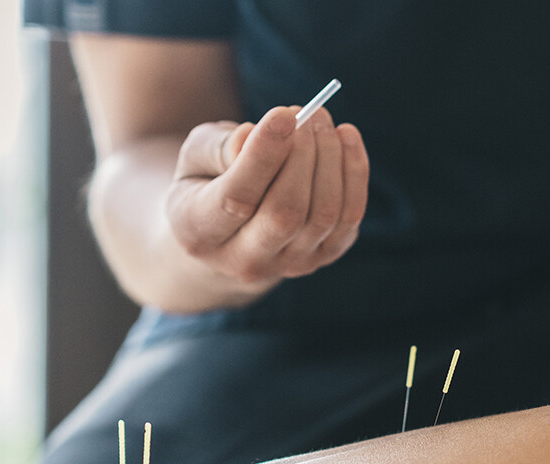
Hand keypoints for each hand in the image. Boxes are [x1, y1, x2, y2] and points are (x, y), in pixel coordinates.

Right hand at [166, 106, 369, 294]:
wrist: (230, 231)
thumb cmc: (208, 180)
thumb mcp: (195, 158)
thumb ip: (218, 148)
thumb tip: (253, 137)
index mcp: (199, 233)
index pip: (236, 199)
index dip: (263, 154)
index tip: (284, 113)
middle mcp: (244, 260)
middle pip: (285, 213)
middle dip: (302, 155)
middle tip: (306, 112)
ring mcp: (288, 264)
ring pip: (322, 214)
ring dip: (330, 158)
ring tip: (321, 118)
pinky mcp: (322, 256)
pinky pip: (348, 217)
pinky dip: (354, 173)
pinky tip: (346, 136)